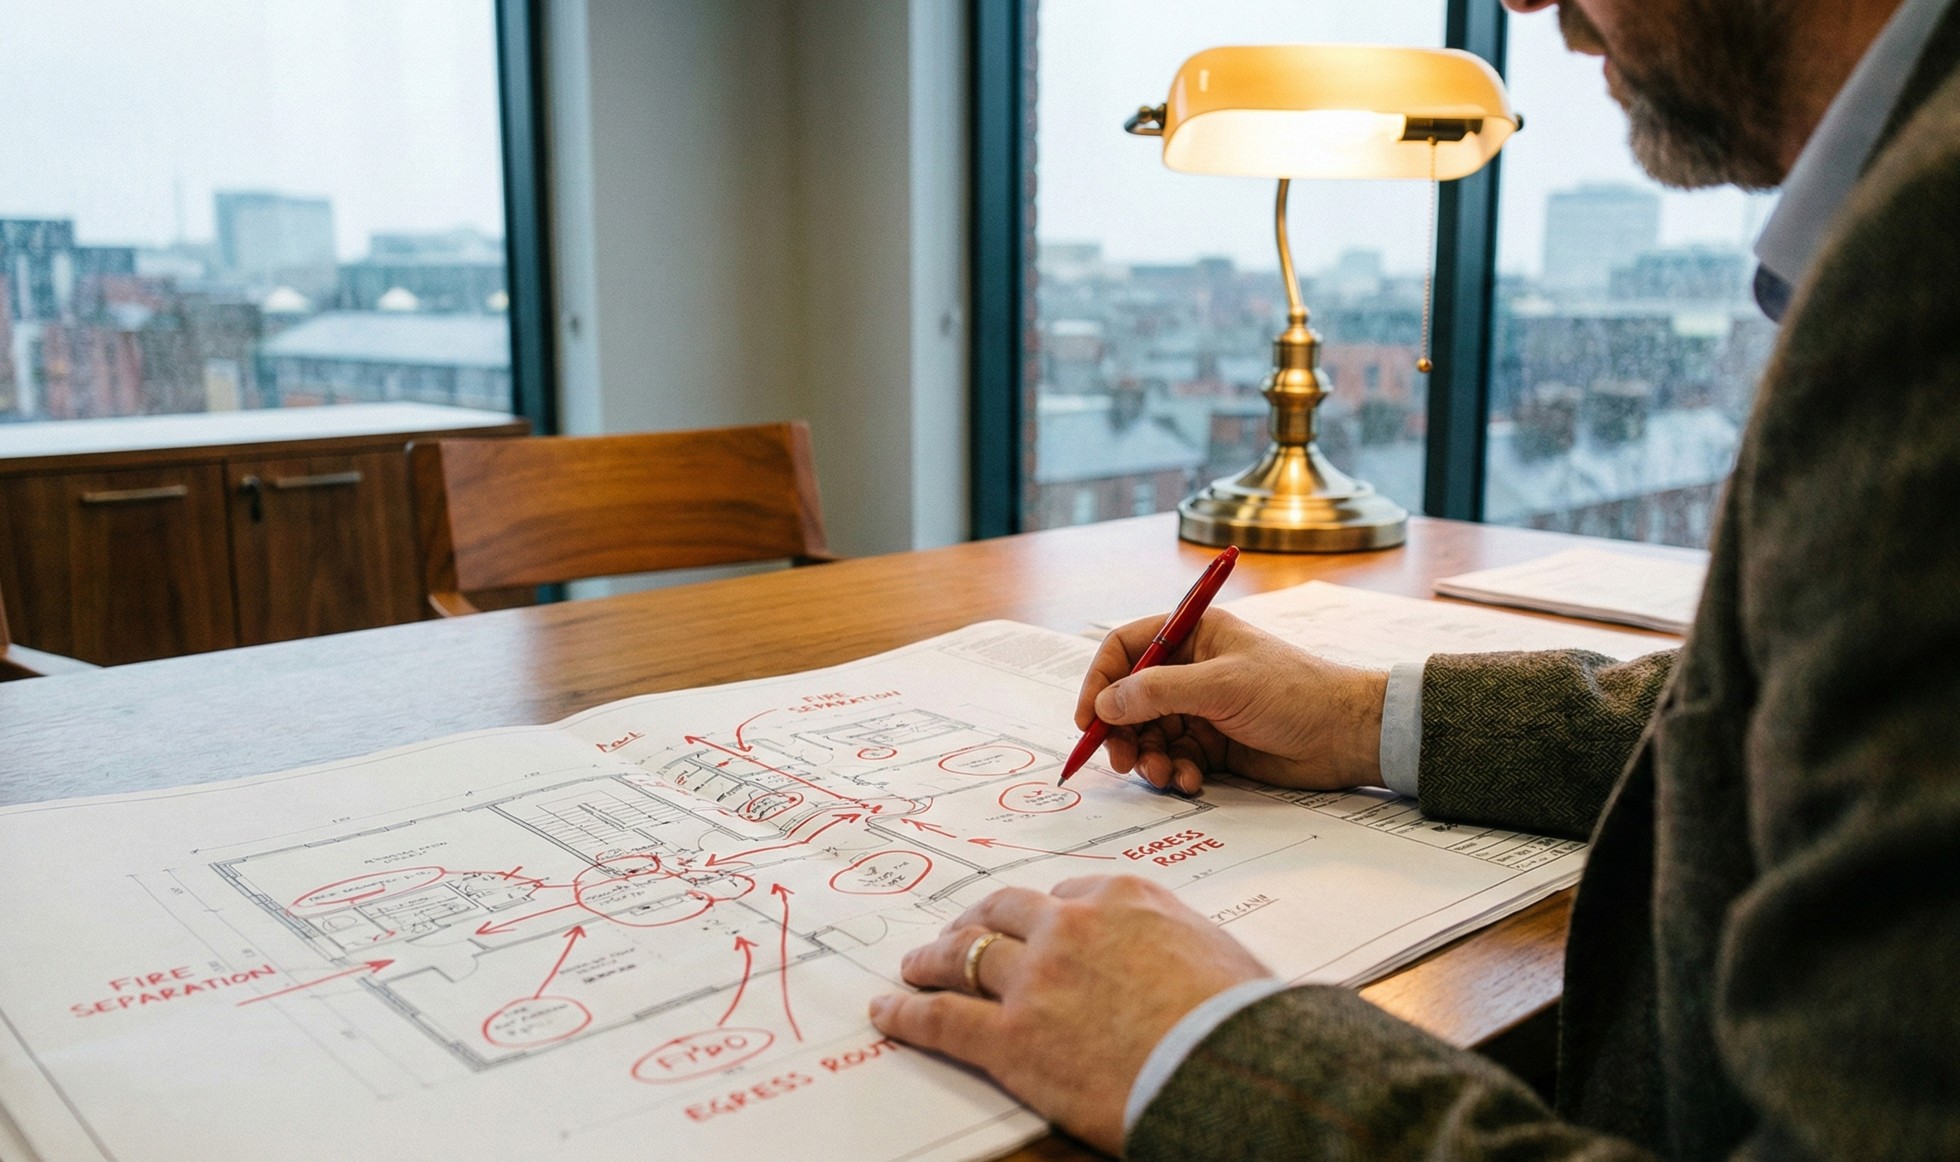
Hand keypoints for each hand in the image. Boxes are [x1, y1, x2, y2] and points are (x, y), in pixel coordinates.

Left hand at [868, 876, 1270, 1153]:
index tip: (1034, 923)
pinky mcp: (1010, 1036)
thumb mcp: (1218, 953)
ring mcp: (1035, 977)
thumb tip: (1180, 961)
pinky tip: (887, 1012)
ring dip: (932, 958)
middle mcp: (1070, 925)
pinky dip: (906, 1013)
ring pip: (963, 955)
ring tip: (913, 966)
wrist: (1230, 1067)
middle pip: (1003, 911)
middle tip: (959, 932)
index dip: (1045, 913)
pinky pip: (942, 1018)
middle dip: (976, 920)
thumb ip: (1179, 944)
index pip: (1069, 895)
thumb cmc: (1242, 1020)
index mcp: (1124, 897)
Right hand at [1077, 609, 1387, 794]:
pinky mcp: (1214, 744)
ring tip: (1163, 775)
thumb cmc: (1294, 693)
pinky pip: (1175, 758)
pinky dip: (1175, 772)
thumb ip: (1158, 693)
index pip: (1125, 648)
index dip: (1101, 681)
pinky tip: (1191, 782)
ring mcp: (1202, 707)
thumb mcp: (1222, 685)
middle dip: (1123, 731)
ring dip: (1149, 757)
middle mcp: (1191, 668)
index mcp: (1193, 634)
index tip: (1088, 719)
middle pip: (1131, 698)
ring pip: (1150, 734)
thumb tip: (1105, 704)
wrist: (1347, 736)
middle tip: (1123, 760)